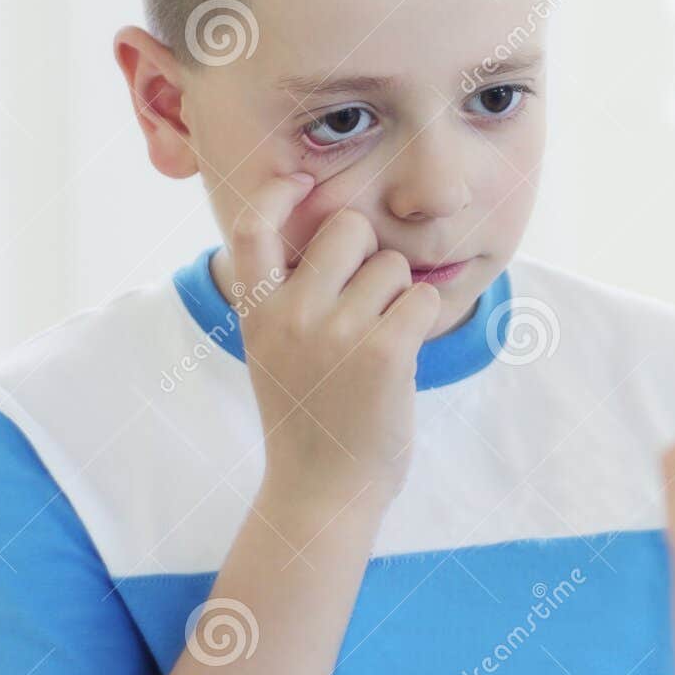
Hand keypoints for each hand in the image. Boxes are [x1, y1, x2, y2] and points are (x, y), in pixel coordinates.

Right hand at [229, 173, 441, 516]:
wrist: (322, 492)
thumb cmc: (309, 417)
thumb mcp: (272, 352)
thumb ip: (286, 297)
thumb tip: (326, 230)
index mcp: (256, 311)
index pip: (252, 228)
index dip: (277, 193)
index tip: (303, 182)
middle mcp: (289, 314)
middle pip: (349, 228)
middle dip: (370, 254)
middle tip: (367, 305)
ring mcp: (335, 332)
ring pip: (393, 265)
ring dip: (399, 295)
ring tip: (379, 344)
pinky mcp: (383, 351)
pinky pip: (422, 298)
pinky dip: (422, 320)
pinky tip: (402, 355)